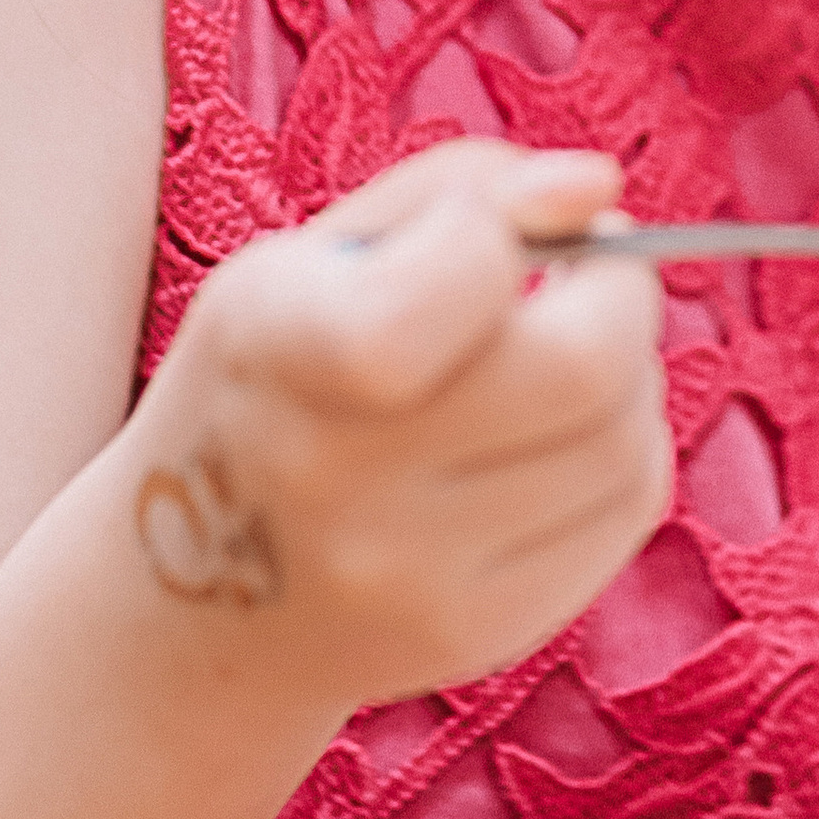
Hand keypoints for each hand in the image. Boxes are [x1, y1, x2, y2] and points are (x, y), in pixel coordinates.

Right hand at [116, 142, 669, 710]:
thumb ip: (457, 191)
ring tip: (564, 359)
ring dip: (630, 374)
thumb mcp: (313, 258)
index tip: (485, 237)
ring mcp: (408, 573)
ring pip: (625, 442)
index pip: (464, 274)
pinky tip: (561, 438)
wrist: (189, 608)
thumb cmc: (273, 387)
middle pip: (585, 365)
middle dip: (618, 294)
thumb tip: (598, 184)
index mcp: (277, 343)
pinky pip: (627, 512)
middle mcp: (334, 474)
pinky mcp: (473, 634)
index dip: (506, 231)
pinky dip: (625, 452)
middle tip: (588, 280)